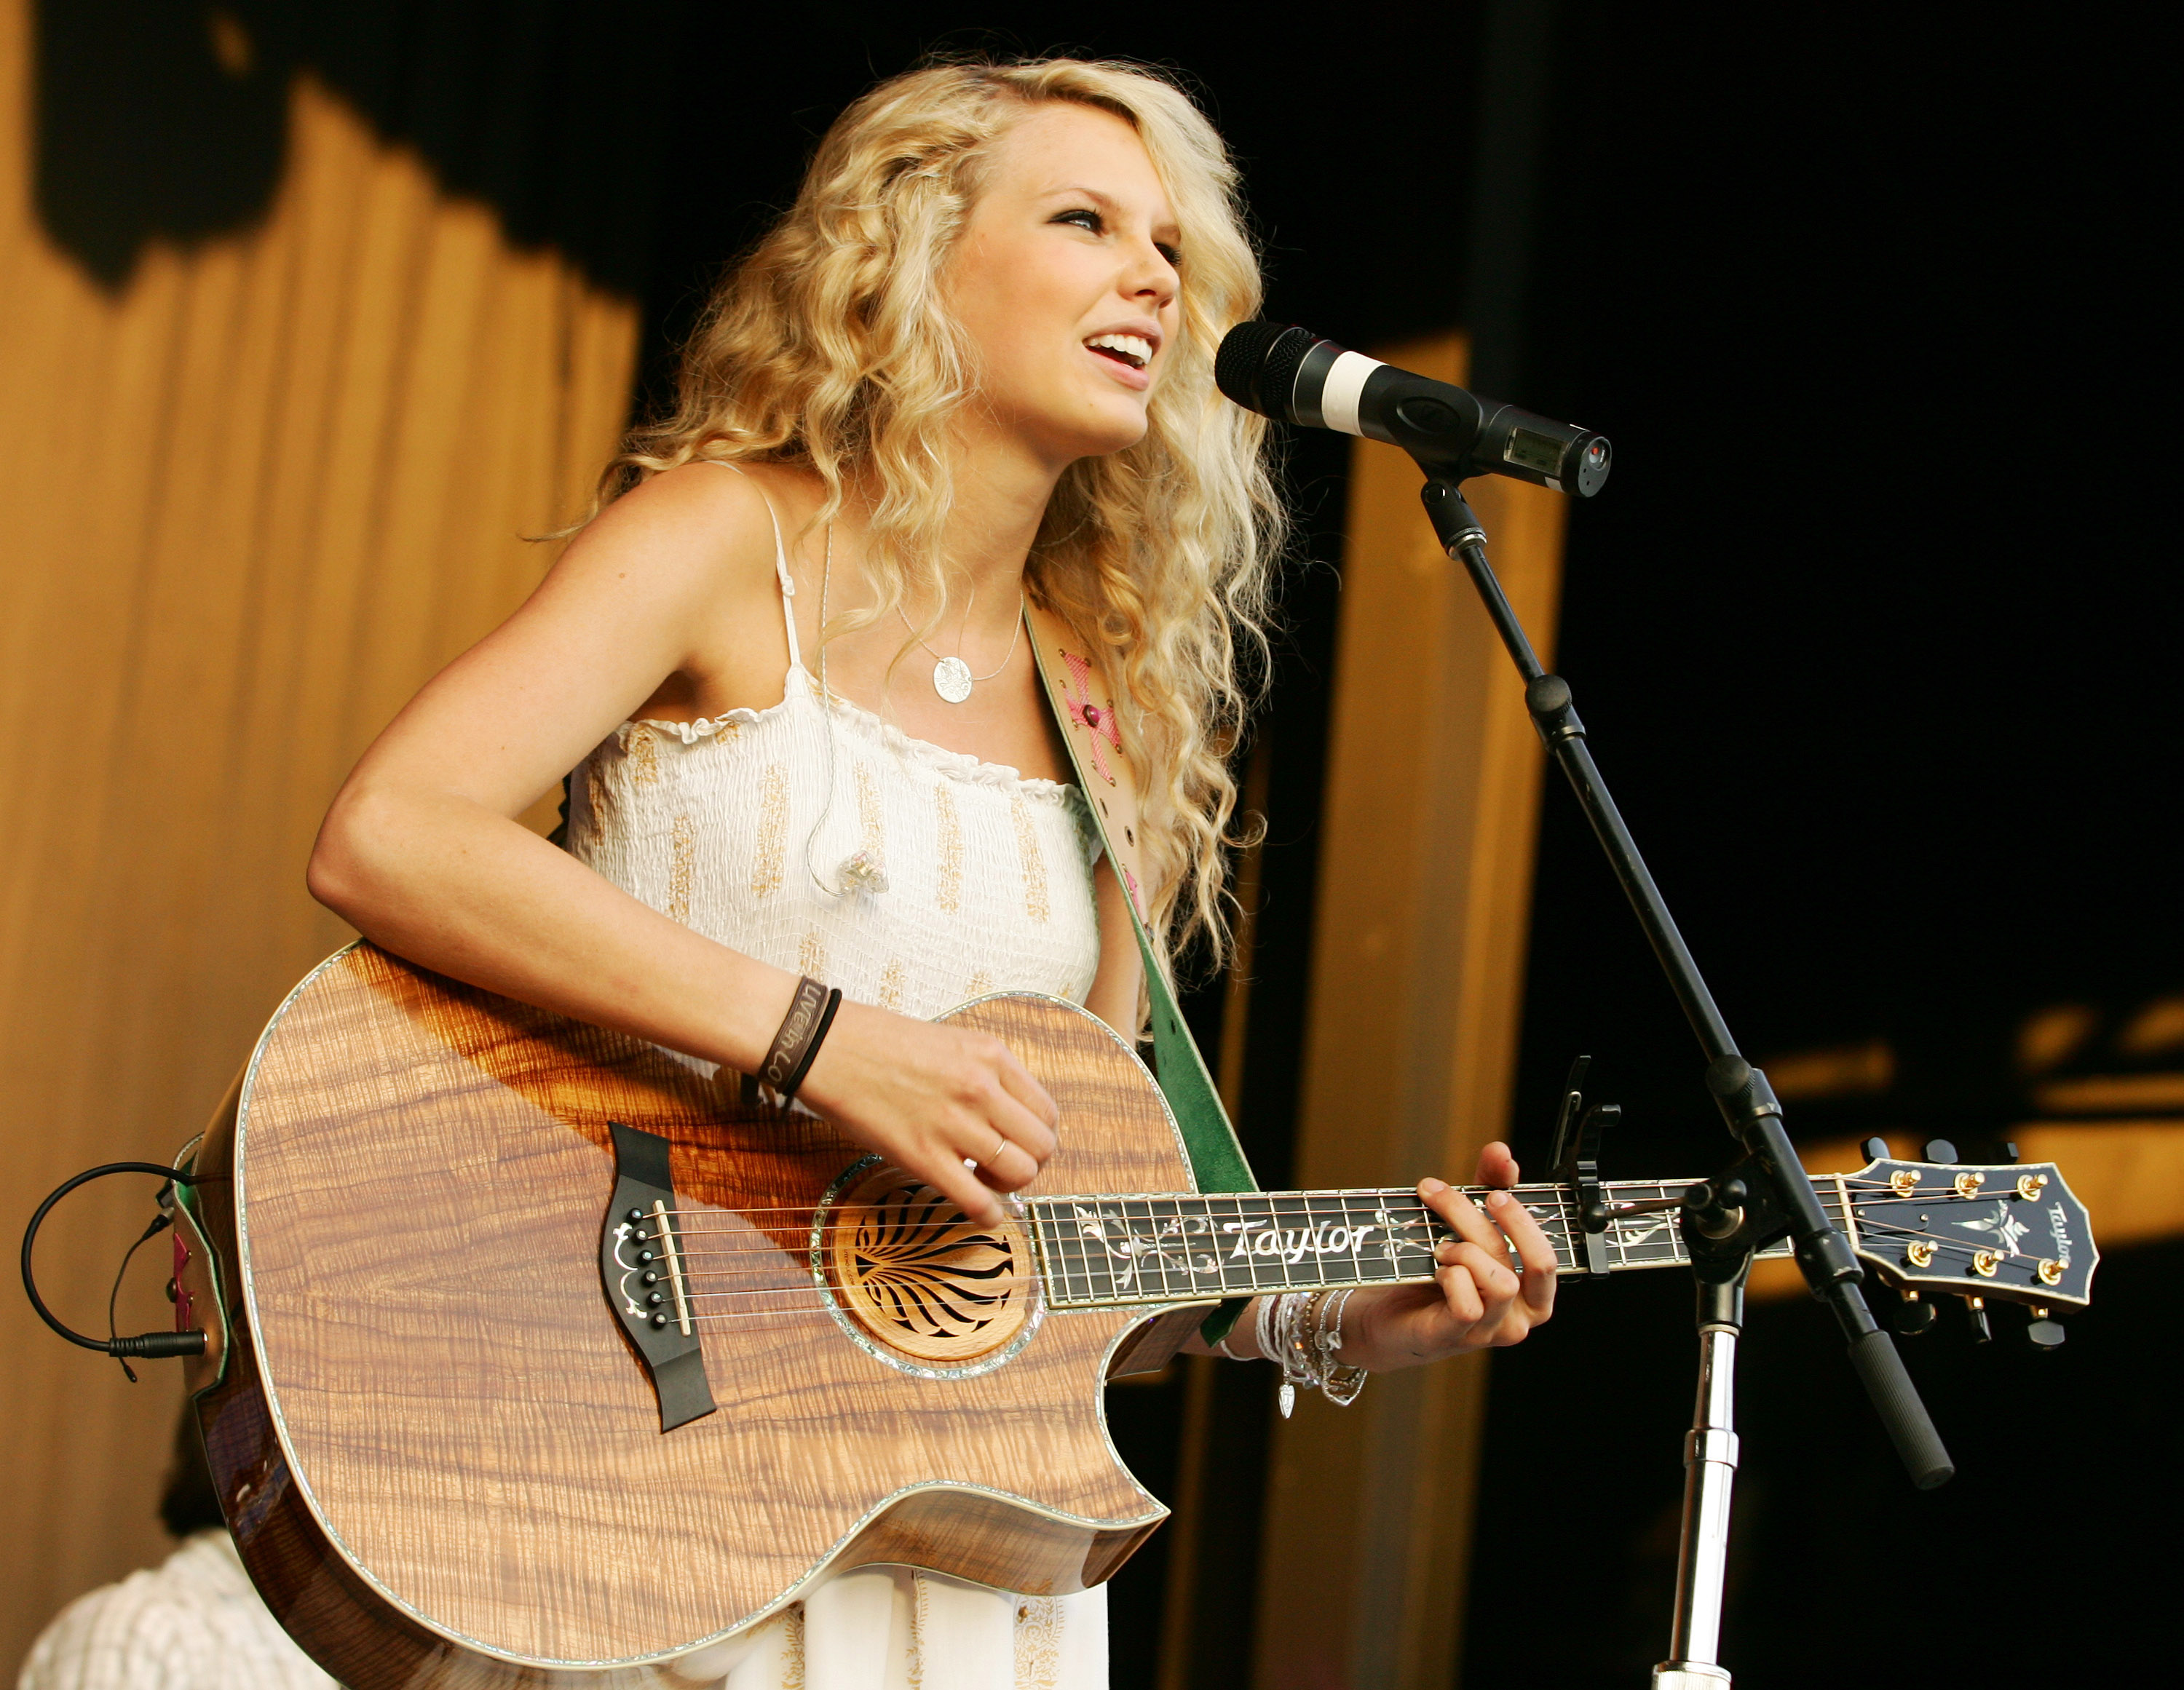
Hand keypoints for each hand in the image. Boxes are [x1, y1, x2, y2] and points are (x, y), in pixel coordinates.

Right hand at [794, 999, 1058, 1223]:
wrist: (827, 1046)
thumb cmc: (879, 1043)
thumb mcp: (951, 1042)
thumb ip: (985, 1074)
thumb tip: (1007, 1116)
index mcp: (992, 1055)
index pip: (1047, 1112)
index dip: (1038, 1136)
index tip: (1019, 1143)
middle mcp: (982, 1088)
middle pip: (1042, 1146)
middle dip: (1030, 1164)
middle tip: (1004, 1166)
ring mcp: (954, 1123)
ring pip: (1020, 1174)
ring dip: (1006, 1187)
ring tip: (982, 1180)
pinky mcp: (923, 1156)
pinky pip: (978, 1201)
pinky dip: (987, 1215)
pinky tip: (977, 1210)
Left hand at [1334, 1141, 1556, 1371]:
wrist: (1382, 1316)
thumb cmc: (1435, 1271)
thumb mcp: (1466, 1225)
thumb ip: (1489, 1186)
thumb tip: (1502, 1153)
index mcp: (1532, 1292)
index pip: (1547, 1256)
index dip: (1523, 1219)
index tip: (1493, 1192)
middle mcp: (1520, 1316)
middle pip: (1525, 1261)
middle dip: (1480, 1219)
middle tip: (1440, 1195)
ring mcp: (1492, 1331)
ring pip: (1500, 1281)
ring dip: (1464, 1251)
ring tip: (1439, 1247)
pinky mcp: (1458, 1337)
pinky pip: (1468, 1303)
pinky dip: (1450, 1277)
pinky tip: (1436, 1271)